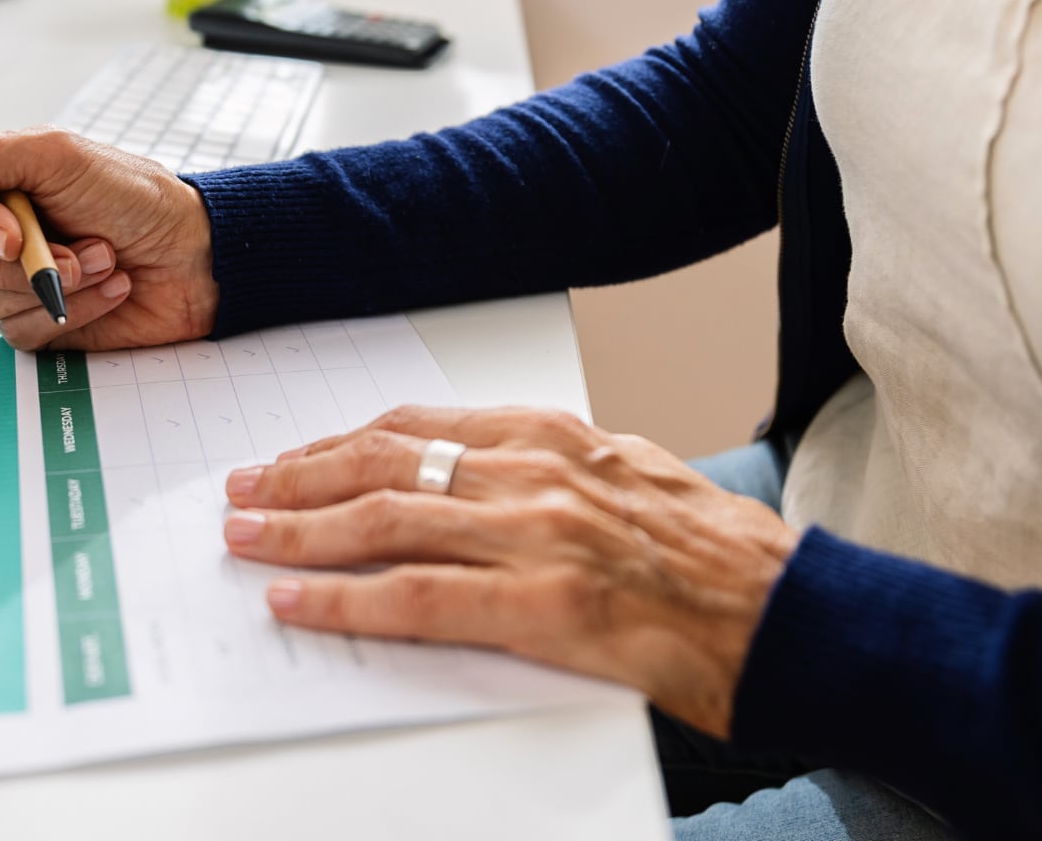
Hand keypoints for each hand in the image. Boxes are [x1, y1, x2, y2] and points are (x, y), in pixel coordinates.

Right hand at [0, 128, 219, 350]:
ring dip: (50, 284)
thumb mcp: (53, 155)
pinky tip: (109, 289)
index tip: (13, 230)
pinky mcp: (39, 325)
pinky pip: (20, 333)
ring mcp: (13, 283)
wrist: (197, 255)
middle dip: (17, 260)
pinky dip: (73, 311)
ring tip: (101, 260)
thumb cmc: (134, 196)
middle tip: (74, 245)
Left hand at [221, 406, 797, 737]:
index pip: (417, 423)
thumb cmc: (721, 561)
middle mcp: (538, 471)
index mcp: (556, 436)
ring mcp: (539, 535)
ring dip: (297, 529)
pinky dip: (344, 598)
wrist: (799, 618)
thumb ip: (550, 474)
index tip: (293, 454)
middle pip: (384, 460)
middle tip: (241, 489)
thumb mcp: (630, 481)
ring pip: (384, 519)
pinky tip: (297, 600)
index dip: (339, 440)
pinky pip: (416, 598)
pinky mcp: (546, 606)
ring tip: (244, 537)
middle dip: (298, 474)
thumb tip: (470, 486)